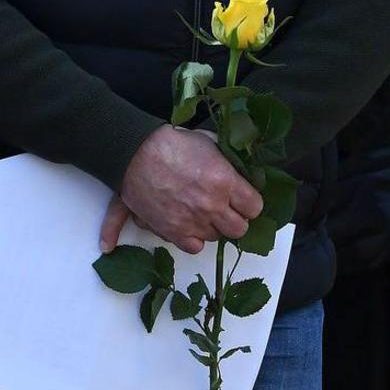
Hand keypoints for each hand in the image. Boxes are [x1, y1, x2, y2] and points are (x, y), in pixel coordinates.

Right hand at [105, 124, 263, 250]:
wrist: (135, 153)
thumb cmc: (169, 143)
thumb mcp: (208, 141)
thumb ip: (228, 161)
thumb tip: (239, 169)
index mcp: (225, 182)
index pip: (254, 208)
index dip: (250, 204)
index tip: (243, 200)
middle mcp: (212, 206)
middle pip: (239, 229)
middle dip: (235, 219)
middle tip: (225, 209)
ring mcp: (192, 222)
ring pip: (216, 238)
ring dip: (212, 227)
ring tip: (201, 213)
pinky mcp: (173, 232)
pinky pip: (194, 247)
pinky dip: (193, 239)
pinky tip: (189, 226)